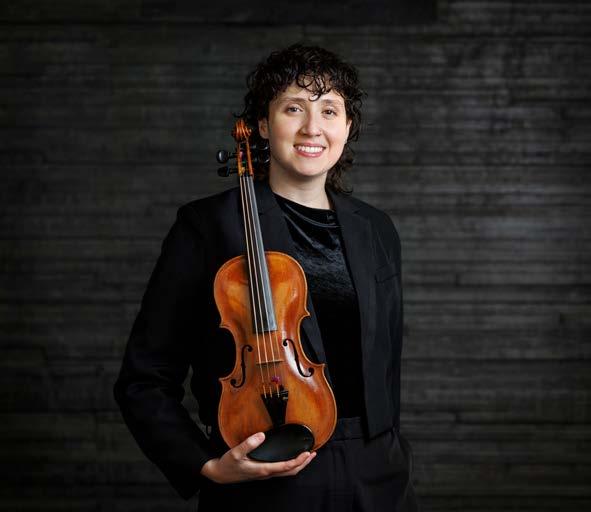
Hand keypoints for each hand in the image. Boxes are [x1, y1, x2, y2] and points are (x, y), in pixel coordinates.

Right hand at [200, 432, 316, 483]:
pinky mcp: (262, 471)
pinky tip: (290, 458)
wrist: (220, 474)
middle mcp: (266, 473)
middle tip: (313, 455)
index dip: (298, 461)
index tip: (307, 454)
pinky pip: (281, 471)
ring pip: (287, 473)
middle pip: (290, 472)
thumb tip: (261, 435)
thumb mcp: (236, 453)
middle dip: (303, 464)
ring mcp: (265, 473)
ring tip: (306, 457)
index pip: (286, 467)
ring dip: (298, 465)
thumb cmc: (228, 465)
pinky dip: (290, 465)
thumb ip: (248, 443)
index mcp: (263, 469)